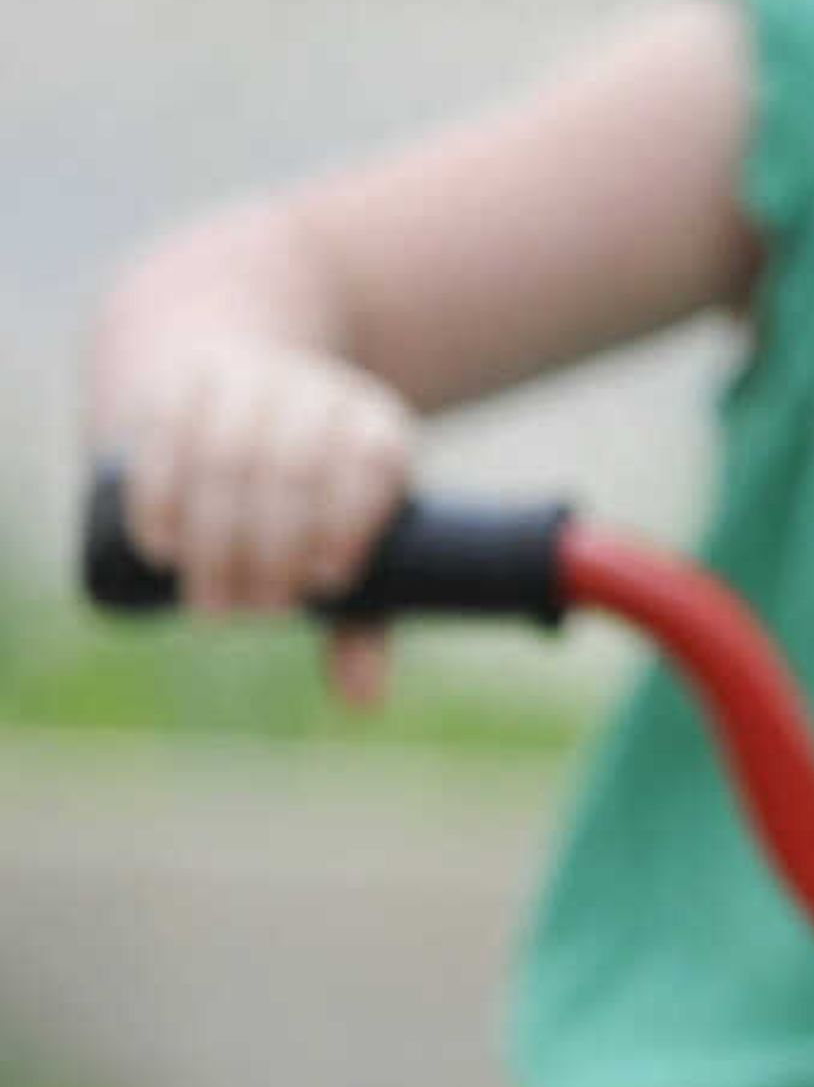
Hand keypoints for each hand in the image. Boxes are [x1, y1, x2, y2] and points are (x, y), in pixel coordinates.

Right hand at [110, 336, 415, 704]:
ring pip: (224, 456)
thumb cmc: (314, 497)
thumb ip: (363, 620)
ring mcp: (248, 383)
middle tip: (252, 615)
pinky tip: (164, 551)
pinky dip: (162, 502)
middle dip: (270, 550)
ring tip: (210, 604)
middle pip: (292, 468)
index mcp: (378, 425)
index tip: (322, 584)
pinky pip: (165, 441)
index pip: (371, 463)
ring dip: (213, 540)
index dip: (347, 523)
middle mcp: (317, 394)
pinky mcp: (181, 389)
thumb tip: (364, 703)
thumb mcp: (352, 542)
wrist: (249, 390)